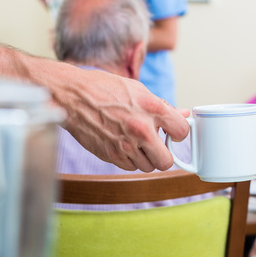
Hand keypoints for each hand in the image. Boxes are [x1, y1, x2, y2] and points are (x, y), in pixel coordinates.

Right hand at [49, 66, 189, 171]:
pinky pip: (129, 167)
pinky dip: (129, 159)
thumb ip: (162, 106)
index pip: (182, 131)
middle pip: (166, 162)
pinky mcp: (111, 155)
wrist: (73, 96)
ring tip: (136, 142)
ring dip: (145, 157)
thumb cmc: (104, 89)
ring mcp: (125, 145)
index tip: (172, 133)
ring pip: (147, 167)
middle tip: (157, 145)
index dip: (179, 133)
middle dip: (163, 154)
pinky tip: (123, 144)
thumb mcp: (138, 90)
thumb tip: (182, 114)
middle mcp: (140, 129)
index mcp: (151, 108)